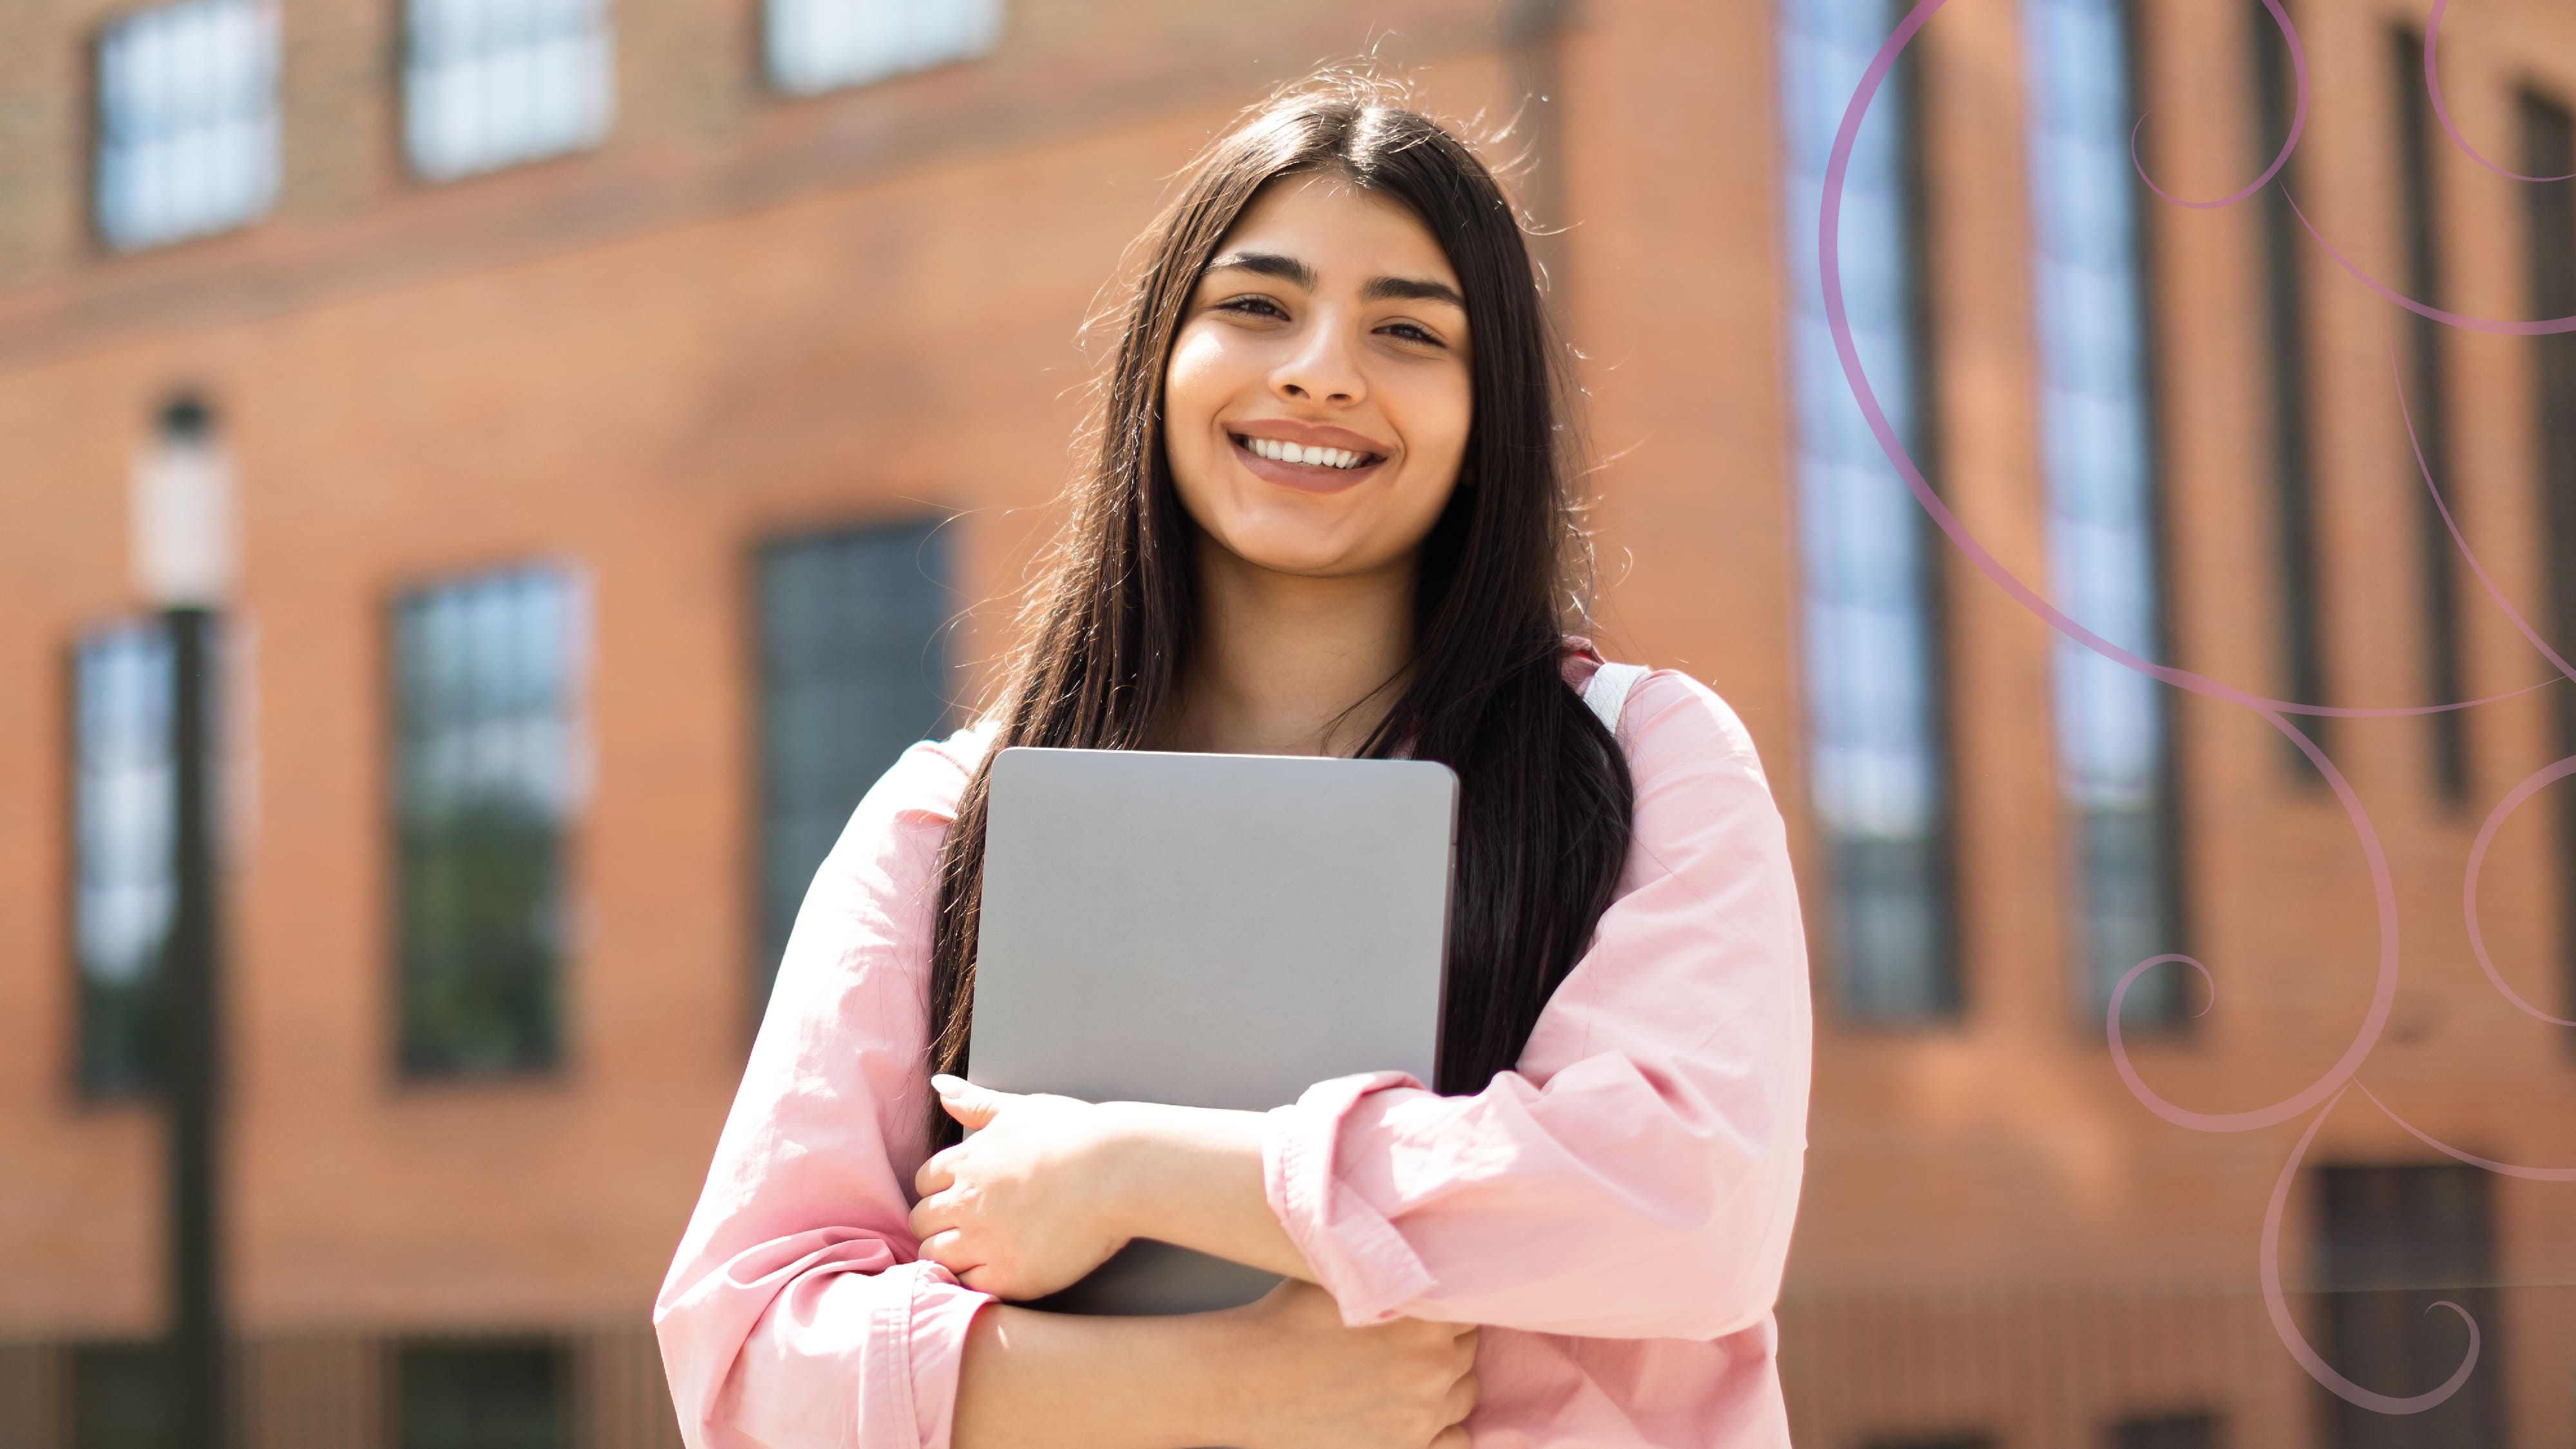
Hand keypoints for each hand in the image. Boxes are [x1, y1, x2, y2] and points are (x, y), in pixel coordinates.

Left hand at [909, 1076, 1131, 1300]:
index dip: (943, 1190)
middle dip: (941, 1224)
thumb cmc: (1076, 1135)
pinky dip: (979, 1281)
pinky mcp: (1009, 1275)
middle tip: (976, 1226)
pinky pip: (969, 1287)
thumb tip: (939, 1086)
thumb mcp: (1021, 1110)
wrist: (1117, 1171)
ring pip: (936, 1258)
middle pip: (922, 1222)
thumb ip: (977, 1103)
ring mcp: (984, 1241)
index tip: (968, 1196)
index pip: (924, 1182)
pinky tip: (1003, 1269)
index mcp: (966, 1161)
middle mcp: (966, 1201)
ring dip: (953, 1256)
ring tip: (986, 1251)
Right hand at [1220, 1279, 1478, 1448]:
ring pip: (1465, 1392)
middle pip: (1467, 1348)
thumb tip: (1431, 1238)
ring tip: (1402, 1373)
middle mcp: (1433, 1366)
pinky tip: (1414, 1411)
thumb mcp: (1343, 1272)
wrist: (1244, 1381)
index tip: (1423, 1305)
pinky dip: (1443, 1427)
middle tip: (1404, 1338)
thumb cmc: (1288, 1317)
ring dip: (1445, 1382)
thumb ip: (1393, 1262)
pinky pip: (1457, 1441)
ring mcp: (1422, 1414)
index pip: (1470, 1303)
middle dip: (1444, 1342)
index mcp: (1424, 1314)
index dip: (1445, 1302)